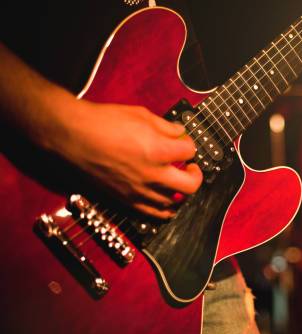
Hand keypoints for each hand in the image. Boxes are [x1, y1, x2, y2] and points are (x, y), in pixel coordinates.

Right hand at [41, 97, 202, 217]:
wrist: (71, 137)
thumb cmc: (102, 122)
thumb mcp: (140, 114)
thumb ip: (164, 126)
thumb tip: (179, 133)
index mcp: (158, 150)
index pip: (190, 152)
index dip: (188, 145)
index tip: (182, 142)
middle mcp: (152, 175)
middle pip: (191, 184)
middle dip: (195, 174)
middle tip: (189, 167)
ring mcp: (140, 192)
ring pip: (175, 202)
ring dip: (180, 191)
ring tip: (176, 181)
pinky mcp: (126, 201)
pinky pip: (154, 215)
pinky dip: (165, 210)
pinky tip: (166, 201)